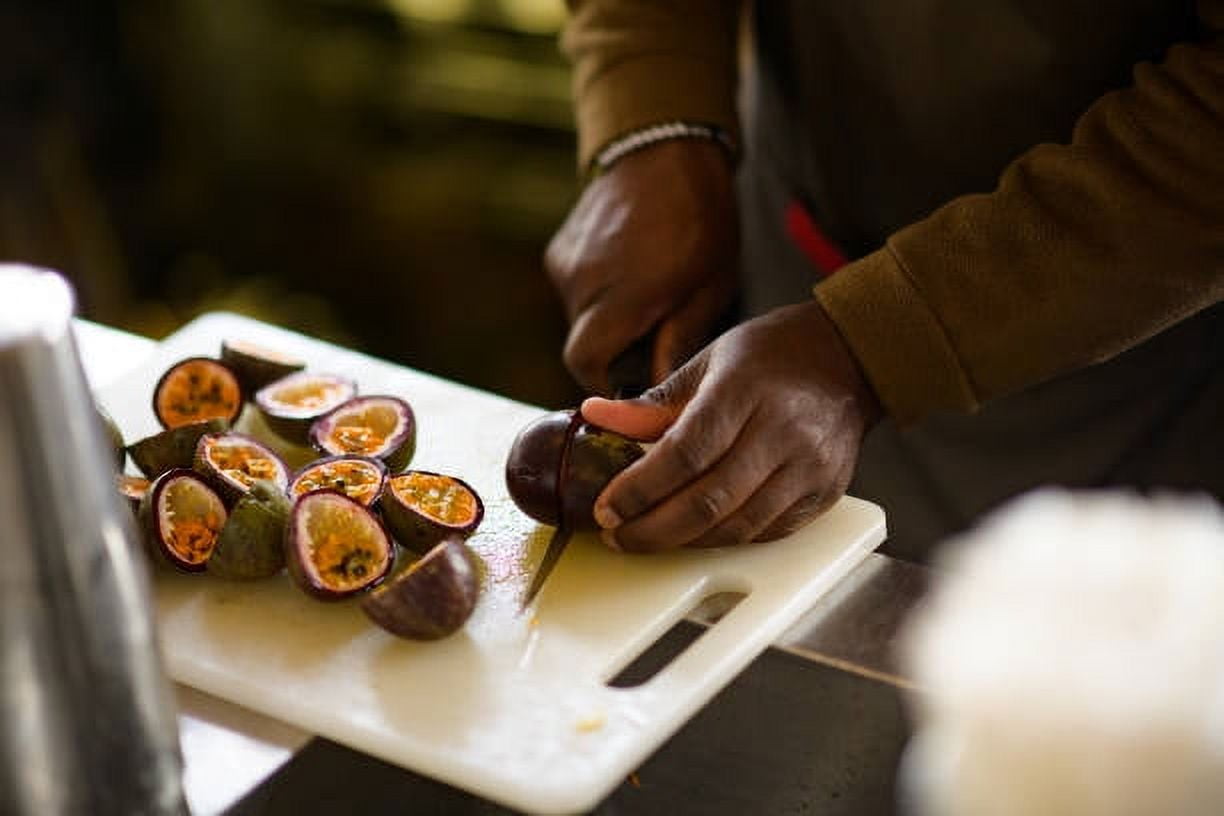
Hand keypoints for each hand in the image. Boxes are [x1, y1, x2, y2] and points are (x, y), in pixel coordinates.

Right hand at [544, 139, 737, 395]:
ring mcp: (566, 263)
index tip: (633, 384)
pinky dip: (597, 294)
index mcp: (625, 294)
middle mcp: (584, 281)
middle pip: (582, 344)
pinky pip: (573, 289)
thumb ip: (680, 341)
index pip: (586, 362)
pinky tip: (629, 272)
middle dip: (613, 352)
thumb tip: (661, 392)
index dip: (605, 382)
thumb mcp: (710, 285)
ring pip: (578, 317)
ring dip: (607, 321)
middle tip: (653, 336)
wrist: (664, 147)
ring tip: (647, 297)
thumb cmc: (701, 217)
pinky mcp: (558, 249)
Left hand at [581, 299, 881, 551]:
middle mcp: (782, 432)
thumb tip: (596, 417)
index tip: (607, 508)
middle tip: (617, 535)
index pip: (684, 453)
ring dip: (684, 542)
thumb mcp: (709, 361)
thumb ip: (654, 402)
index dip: (640, 490)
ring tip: (646, 538)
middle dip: (653, 529)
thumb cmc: (773, 354)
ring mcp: (809, 467)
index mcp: (744, 390)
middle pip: (708, 501)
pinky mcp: (825, 493)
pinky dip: (724, 538)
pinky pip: (766, 532)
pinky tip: (694, 533)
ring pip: (738, 526)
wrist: (851, 356)